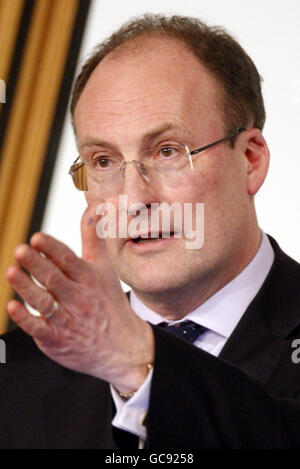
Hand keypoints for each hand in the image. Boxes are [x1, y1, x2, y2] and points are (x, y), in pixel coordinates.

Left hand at [5, 202, 153, 391]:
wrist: (123, 348)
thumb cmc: (110, 303)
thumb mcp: (105, 269)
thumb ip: (93, 238)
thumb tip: (93, 208)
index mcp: (89, 278)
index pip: (68, 260)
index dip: (51, 248)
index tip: (37, 238)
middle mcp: (78, 298)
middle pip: (54, 279)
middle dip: (36, 264)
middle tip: (20, 250)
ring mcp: (67, 320)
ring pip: (44, 302)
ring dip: (26, 287)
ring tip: (11, 271)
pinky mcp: (57, 340)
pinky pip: (39, 328)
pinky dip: (25, 318)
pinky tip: (13, 306)